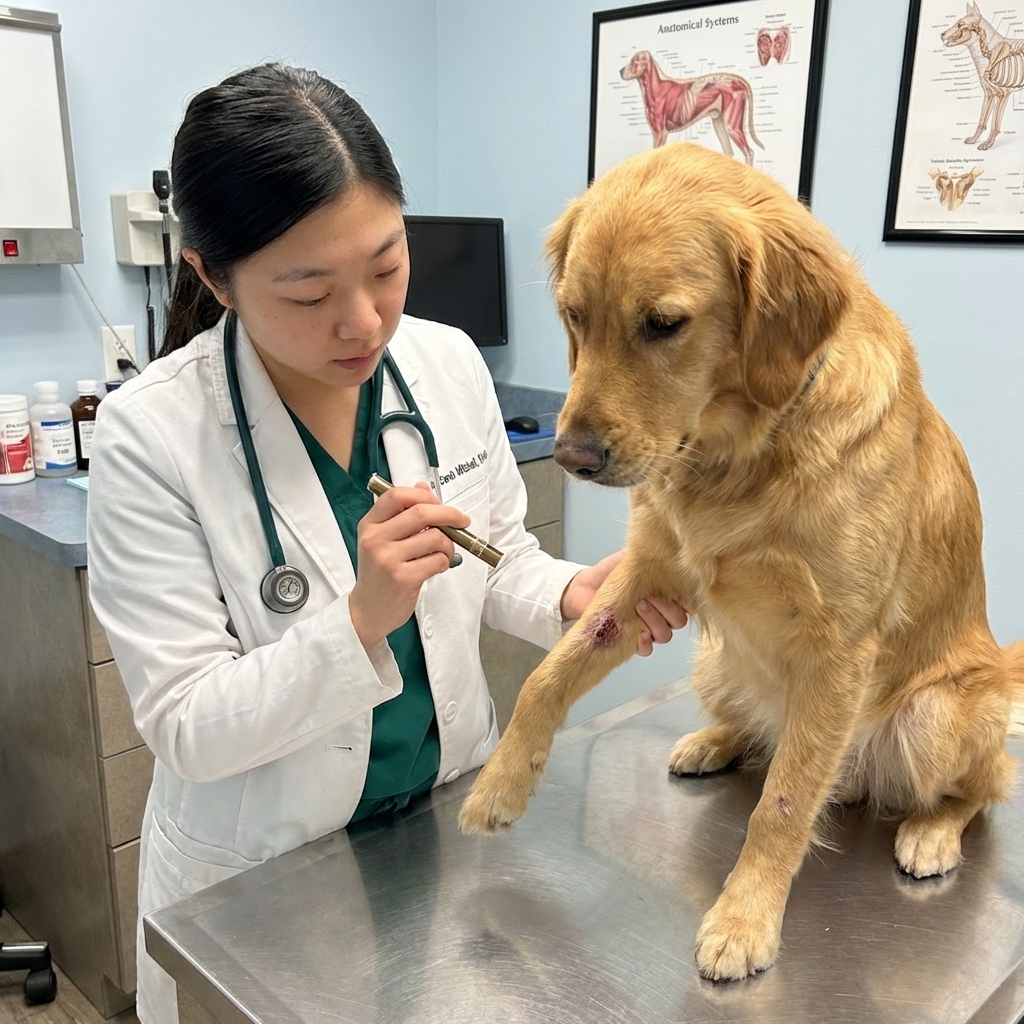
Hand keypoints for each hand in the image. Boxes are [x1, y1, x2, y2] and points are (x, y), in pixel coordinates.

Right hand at [349, 483, 469, 650]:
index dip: (423, 495)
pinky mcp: (403, 578)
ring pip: (434, 537)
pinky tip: (436, 567)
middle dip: (449, 514)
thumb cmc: (379, 572)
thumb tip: (423, 487)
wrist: (368, 610)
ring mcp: (388, 559)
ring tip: (443, 553)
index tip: (439, 504)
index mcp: (370, 524)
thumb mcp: (382, 539)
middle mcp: (376, 539)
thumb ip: (402, 514)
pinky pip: (437, 560)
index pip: (396, 496)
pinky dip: (444, 562)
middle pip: (421, 512)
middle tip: (462, 521)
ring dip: (448, 544)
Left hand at [560, 550, 688, 655]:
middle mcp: (660, 613)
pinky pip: (647, 649)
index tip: (674, 589)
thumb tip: (664, 544)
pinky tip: (639, 636)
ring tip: (638, 607)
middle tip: (650, 595)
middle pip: (678, 620)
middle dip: (667, 608)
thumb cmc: (608, 574)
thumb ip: (648, 555)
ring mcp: (647, 628)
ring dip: (655, 623)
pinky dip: (645, 645)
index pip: (688, 602)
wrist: (583, 588)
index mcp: (666, 594)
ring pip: (665, 635)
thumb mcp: (630, 559)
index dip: (686, 599)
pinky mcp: (632, 640)